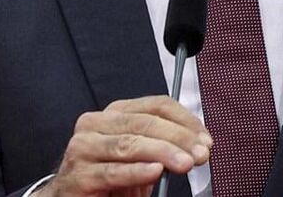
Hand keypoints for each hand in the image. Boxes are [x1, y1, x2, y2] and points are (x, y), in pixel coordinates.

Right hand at [40, 95, 210, 196]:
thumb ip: (164, 142)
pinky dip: (137, 171)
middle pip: (145, 123)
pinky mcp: (78, 176)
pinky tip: (155, 171)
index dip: (185, 120)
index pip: (157, 106)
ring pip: (130, 144)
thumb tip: (196, 144)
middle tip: (200, 153)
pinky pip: (113, 172)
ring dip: (163, 153)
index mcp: (115, 113)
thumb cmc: (110, 176)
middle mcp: (96, 124)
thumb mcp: (141, 154)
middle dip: (178, 138)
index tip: (204, 138)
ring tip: (185, 163)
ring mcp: (83, 149)